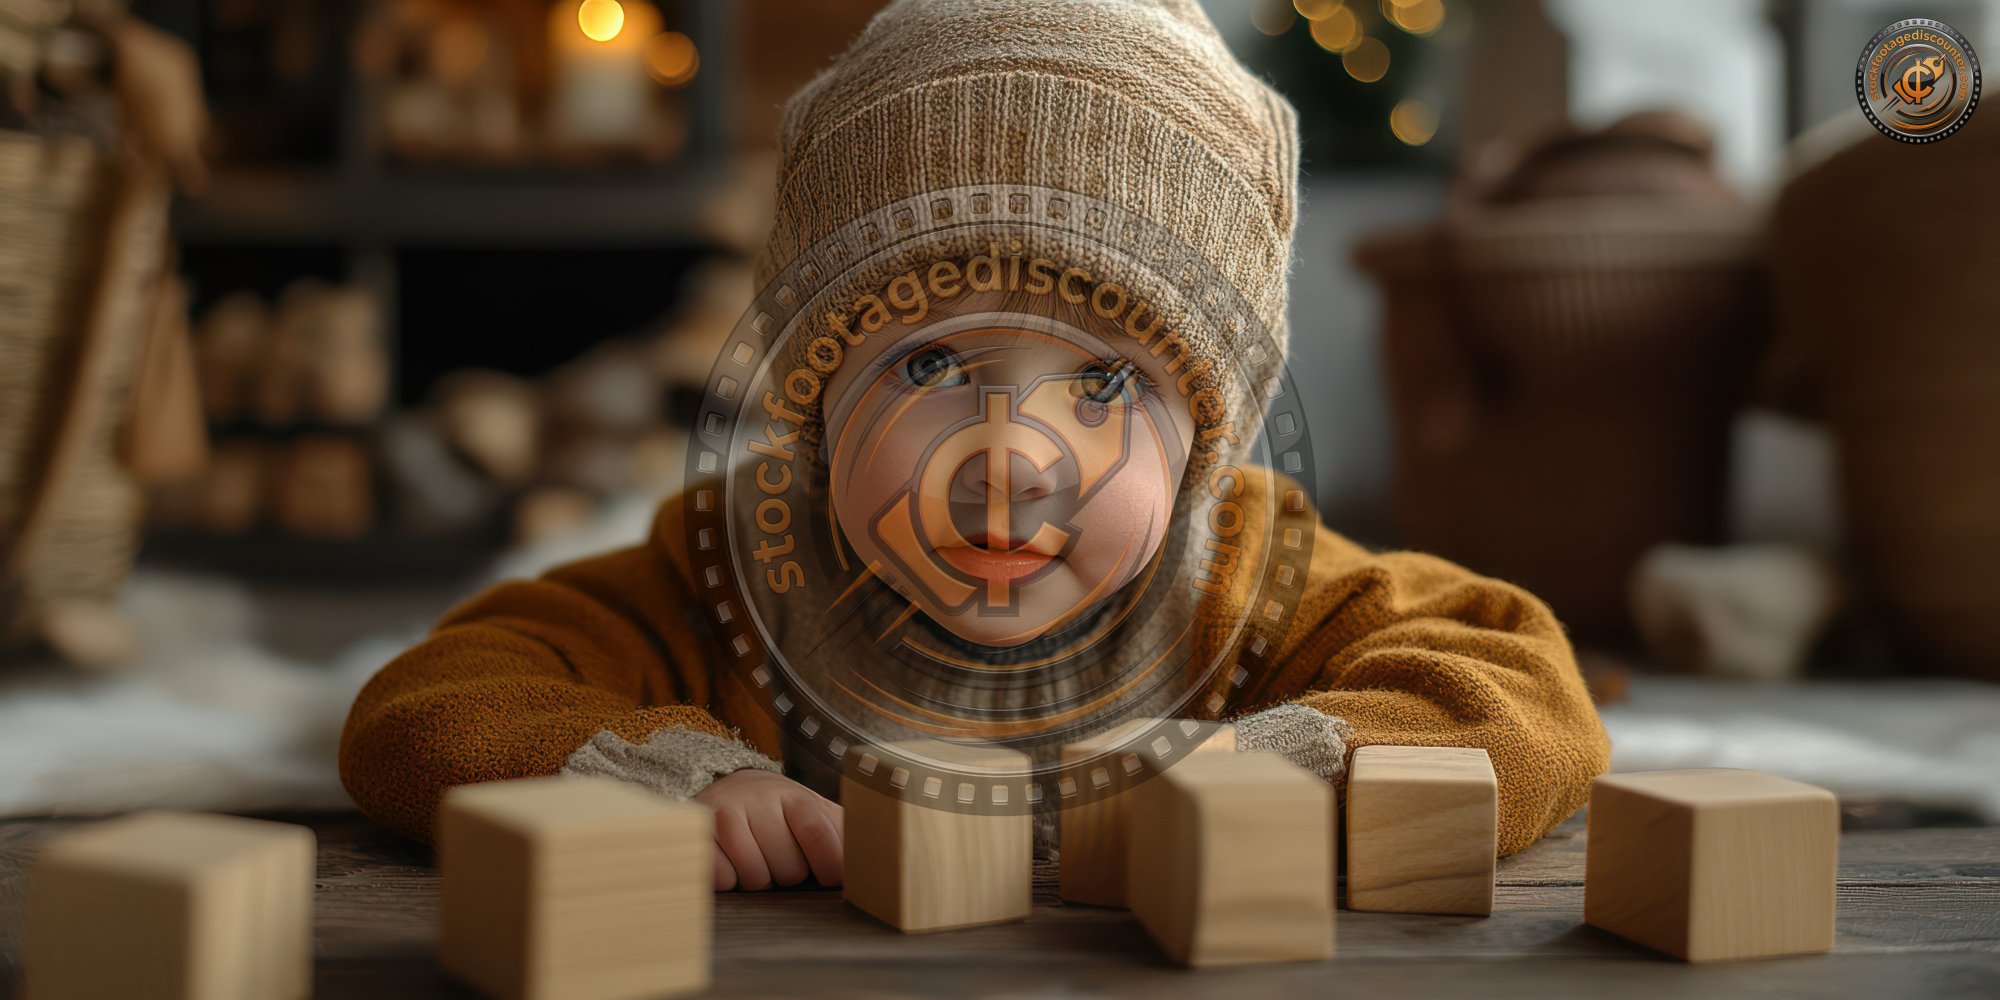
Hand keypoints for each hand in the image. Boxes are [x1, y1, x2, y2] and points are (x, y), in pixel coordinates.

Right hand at [692, 769, 843, 890]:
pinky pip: (721, 878)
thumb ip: (845, 831)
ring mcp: (725, 811)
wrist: (731, 789)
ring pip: (755, 877)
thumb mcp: (815, 812)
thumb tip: (877, 857)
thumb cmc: (781, 812)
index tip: (831, 879)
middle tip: (780, 859)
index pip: (817, 833)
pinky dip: (728, 881)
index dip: (829, 864)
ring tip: (757, 860)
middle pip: (788, 867)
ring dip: (759, 880)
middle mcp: (759, 798)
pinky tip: (730, 863)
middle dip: (789, 875)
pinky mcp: (697, 829)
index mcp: (795, 797)